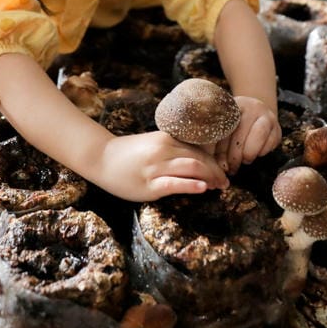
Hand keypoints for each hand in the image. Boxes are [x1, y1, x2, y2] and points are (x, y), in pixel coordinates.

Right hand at [96, 131, 228, 202]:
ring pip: (191, 168)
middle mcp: (163, 150)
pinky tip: (202, 188)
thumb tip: (196, 160)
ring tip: (219, 187)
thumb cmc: (128, 153)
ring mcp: (156, 168)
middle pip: (199, 159)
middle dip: (216, 171)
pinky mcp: (150, 184)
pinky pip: (174, 183)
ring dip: (210, 178)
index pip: (198, 149)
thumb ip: (171, 149)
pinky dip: (191, 185)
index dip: (213, 161)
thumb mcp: (152, 145)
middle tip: (225, 183)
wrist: (101, 158)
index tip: (223, 171)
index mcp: (166, 139)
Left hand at [214, 95, 280, 174]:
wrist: (257, 116)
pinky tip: (254, 155)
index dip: (221, 149)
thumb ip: (215, 143)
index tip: (219, 164)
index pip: (224, 128)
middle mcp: (251, 106)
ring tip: (244, 161)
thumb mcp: (223, 129)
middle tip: (231, 168)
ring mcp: (267, 116)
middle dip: (234, 155)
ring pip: (258, 134)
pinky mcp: (278, 129)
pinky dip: (261, 152)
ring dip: (249, 153)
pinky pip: (270, 142)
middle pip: (241, 131)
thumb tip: (217, 166)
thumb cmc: (234, 126)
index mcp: (233, 105)